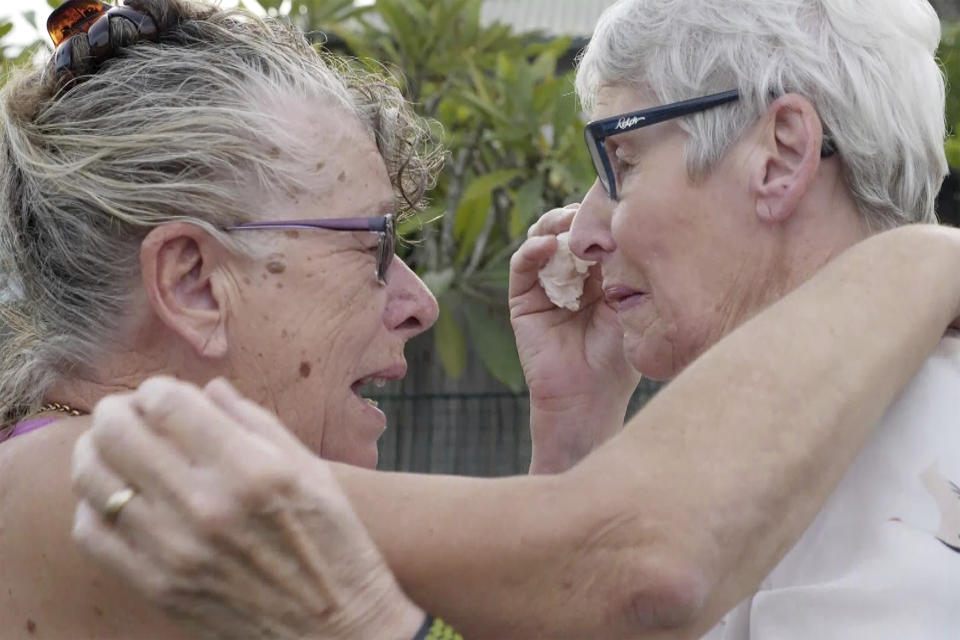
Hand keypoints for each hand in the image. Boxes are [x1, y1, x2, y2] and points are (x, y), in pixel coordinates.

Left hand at [71, 377, 423, 639]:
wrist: (334, 628)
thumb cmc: (333, 542)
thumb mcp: (311, 469)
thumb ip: (256, 422)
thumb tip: (207, 390)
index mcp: (251, 468)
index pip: (167, 402)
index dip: (158, 388)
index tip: (164, 395)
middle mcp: (207, 506)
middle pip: (118, 434)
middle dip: (116, 411)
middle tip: (126, 412)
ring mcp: (175, 550)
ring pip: (94, 480)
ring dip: (95, 452)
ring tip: (112, 449)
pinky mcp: (156, 586)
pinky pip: (92, 534)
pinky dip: (93, 504)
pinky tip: (115, 497)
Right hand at [510, 205, 640, 472]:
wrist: (588, 399)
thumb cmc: (617, 359)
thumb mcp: (629, 306)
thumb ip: (622, 269)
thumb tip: (623, 225)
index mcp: (600, 276)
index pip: (596, 233)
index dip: (601, 216)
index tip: (615, 200)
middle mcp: (571, 277)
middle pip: (568, 229)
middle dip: (579, 216)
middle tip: (592, 209)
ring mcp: (544, 286)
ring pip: (542, 239)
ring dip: (554, 225)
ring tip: (570, 223)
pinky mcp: (522, 300)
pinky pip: (522, 265)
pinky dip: (533, 250)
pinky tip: (548, 245)